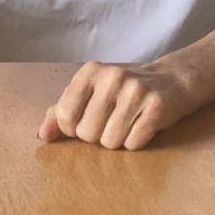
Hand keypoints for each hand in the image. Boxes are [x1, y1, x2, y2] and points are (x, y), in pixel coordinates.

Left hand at [37, 61, 194, 150]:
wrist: (173, 79)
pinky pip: (134, 143)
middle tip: (113, 119)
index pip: (65, 116)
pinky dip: (137, 141)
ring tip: (128, 122)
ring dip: (118, 140)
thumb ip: (62, 111)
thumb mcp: (91, 92)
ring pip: (110, 142)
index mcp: (90, 71)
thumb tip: (41, 135)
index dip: (73, 128)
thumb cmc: (124, 89)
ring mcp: (136, 91)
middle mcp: (113, 77)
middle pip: (87, 134)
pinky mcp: (157, 107)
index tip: (87, 120)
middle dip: (98, 136)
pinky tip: (142, 125)